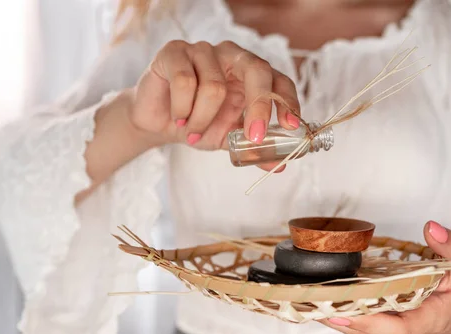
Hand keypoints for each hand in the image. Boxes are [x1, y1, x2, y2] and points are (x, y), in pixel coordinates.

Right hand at [127, 40, 300, 155]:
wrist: (159, 122)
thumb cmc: (199, 124)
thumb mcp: (230, 141)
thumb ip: (254, 150)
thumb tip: (280, 165)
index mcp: (252, 74)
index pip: (279, 80)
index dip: (288, 101)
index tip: (291, 126)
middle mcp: (232, 56)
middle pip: (256, 70)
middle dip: (258, 106)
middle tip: (253, 137)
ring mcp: (203, 50)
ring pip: (214, 87)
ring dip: (202, 121)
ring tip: (192, 132)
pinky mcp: (174, 52)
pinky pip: (184, 82)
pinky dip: (182, 109)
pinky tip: (178, 117)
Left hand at [321, 221, 450, 333]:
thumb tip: (431, 228)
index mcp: (432, 319)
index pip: (396, 329)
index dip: (366, 322)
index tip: (338, 310)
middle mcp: (412, 333)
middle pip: (371, 332)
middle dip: (340, 318)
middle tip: (310, 301)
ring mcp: (400, 333)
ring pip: (364, 332)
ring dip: (337, 318)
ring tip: (308, 302)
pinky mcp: (392, 327)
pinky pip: (366, 325)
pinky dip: (345, 315)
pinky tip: (323, 301)